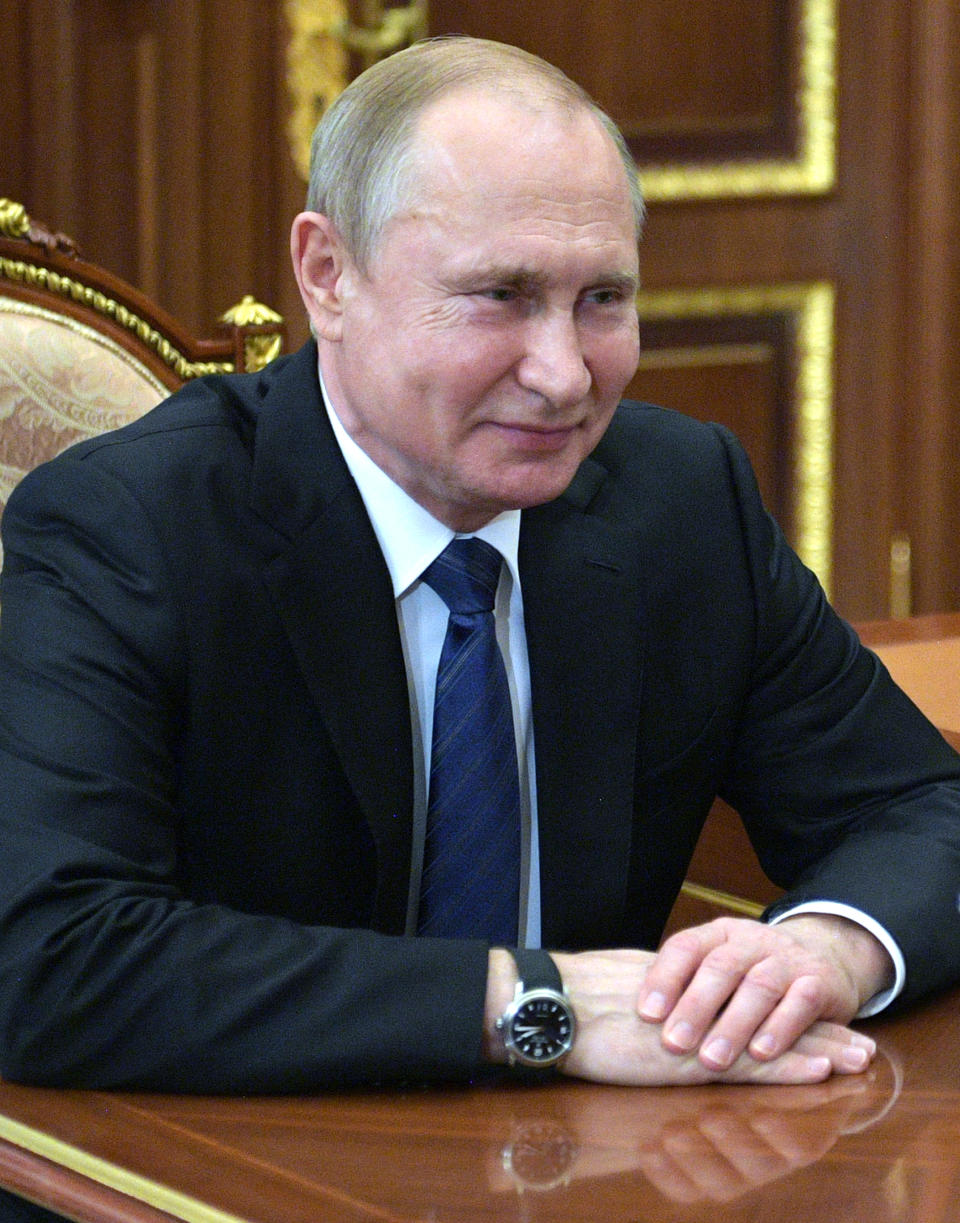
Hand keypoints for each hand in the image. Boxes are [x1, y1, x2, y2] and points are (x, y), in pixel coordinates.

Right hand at [484, 947, 876, 1085]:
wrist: (553, 1002)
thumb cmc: (573, 998)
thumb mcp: (620, 986)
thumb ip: (650, 992)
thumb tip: (659, 1000)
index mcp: (685, 986)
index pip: (745, 995)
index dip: (782, 1007)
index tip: (815, 1013)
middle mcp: (701, 1004)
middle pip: (769, 1013)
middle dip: (814, 1028)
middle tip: (857, 1039)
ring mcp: (698, 1030)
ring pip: (769, 1039)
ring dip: (816, 1048)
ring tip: (857, 1056)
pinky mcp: (689, 1057)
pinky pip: (748, 1064)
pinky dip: (786, 1067)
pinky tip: (818, 1069)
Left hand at [635, 915, 892, 1071]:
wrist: (825, 953)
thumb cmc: (753, 971)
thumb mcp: (719, 967)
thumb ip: (686, 983)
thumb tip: (628, 1012)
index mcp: (719, 933)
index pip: (685, 947)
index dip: (664, 978)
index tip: (645, 1014)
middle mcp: (751, 941)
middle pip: (720, 967)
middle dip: (695, 1007)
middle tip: (673, 1044)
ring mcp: (786, 959)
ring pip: (758, 986)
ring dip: (734, 1025)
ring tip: (712, 1060)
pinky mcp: (819, 982)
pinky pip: (800, 1002)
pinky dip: (781, 1028)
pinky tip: (761, 1053)